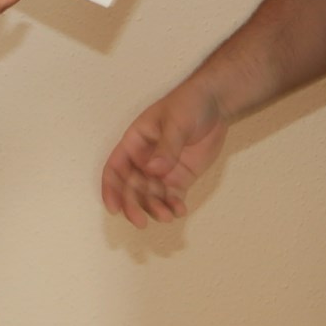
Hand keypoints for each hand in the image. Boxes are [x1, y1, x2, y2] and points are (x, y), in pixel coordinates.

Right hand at [101, 82, 228, 227]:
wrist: (215, 103)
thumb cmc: (188, 104)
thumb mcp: (176, 121)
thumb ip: (166, 147)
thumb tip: (153, 170)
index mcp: (135, 143)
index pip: (115, 169)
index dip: (110, 189)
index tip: (113, 208)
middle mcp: (144, 160)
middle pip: (131, 189)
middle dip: (133, 206)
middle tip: (141, 222)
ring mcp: (162, 171)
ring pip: (151, 197)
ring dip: (155, 209)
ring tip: (167, 216)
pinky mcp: (180, 177)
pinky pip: (172, 197)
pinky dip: (173, 206)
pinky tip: (179, 211)